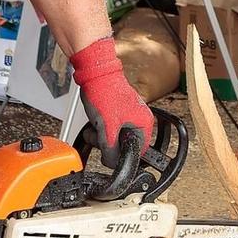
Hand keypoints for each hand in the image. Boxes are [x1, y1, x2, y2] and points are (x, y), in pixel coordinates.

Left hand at [70, 36, 152, 152]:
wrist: (94, 73)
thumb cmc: (104, 93)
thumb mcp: (107, 128)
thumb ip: (111, 150)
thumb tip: (112, 163)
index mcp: (144, 123)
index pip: (138, 152)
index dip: (122, 156)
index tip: (110, 155)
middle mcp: (139, 119)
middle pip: (125, 146)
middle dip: (109, 144)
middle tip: (100, 136)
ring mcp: (128, 115)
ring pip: (115, 138)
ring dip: (101, 137)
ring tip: (95, 127)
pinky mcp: (117, 112)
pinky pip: (109, 129)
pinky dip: (100, 128)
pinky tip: (94, 122)